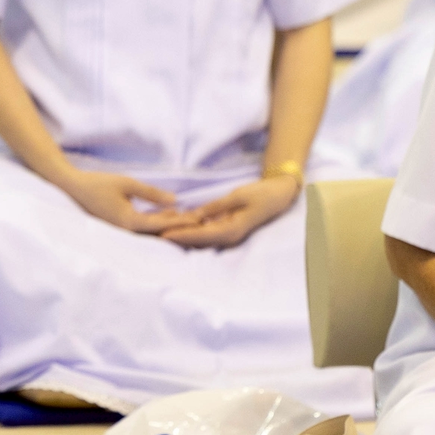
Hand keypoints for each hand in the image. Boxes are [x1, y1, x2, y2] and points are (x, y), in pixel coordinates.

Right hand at [52, 167, 189, 233]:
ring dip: (169, 228)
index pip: (162, 226)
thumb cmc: (98, 183)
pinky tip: (168, 217)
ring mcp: (122, 234)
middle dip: (180, 229)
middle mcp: (126, 233)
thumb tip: (175, 201)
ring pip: (151, 234)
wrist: (72, 189)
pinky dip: (156, 225)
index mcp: (129, 223)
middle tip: (201, 224)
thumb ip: (151, 194)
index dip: (182, 222)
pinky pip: (142, 231)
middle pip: (159, 235)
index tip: (199, 219)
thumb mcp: (127, 184)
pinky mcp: (119, 230)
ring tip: (189, 221)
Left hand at [159, 174, 301, 247]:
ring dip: (183, 236)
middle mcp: (229, 237)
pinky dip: (193, 230)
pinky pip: (207, 232)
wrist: (278, 195)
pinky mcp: (227, 229)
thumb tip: (196, 216)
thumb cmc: (260, 194)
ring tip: (161, 233)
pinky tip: (179, 226)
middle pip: (198, 241)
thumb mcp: (237, 196)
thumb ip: (216, 207)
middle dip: (178, 238)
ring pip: (201, 238)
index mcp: (232, 230)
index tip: (163, 234)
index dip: (181, 235)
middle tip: (155, 236)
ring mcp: (229, 235)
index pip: (201, 235)